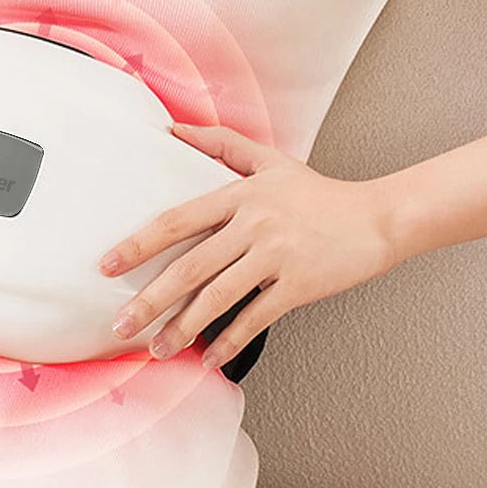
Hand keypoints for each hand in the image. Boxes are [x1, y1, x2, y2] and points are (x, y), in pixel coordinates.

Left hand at [98, 122, 398, 366]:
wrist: (379, 217)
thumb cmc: (319, 194)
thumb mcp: (270, 160)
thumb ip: (220, 143)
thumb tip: (172, 130)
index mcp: (239, 195)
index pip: (176, 221)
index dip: (138, 245)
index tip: (107, 266)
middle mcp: (254, 224)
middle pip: (189, 267)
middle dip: (149, 301)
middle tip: (121, 326)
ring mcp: (277, 256)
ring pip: (218, 298)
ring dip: (183, 329)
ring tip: (157, 348)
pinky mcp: (300, 284)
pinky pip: (256, 319)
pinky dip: (230, 341)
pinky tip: (209, 358)